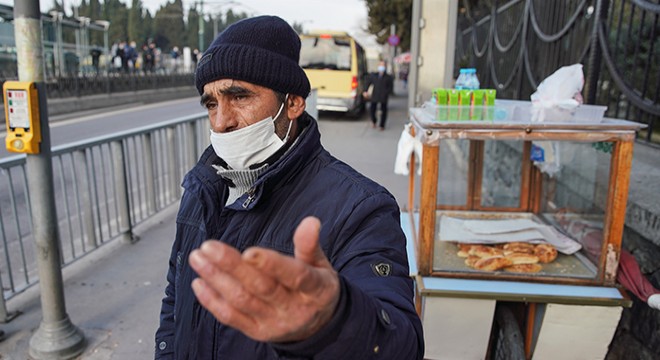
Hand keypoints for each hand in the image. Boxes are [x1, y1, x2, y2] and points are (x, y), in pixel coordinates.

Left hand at [189, 217, 339, 342]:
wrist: (317, 326)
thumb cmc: (316, 288)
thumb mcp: (320, 265)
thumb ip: (309, 244)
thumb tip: (311, 221)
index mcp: (315, 289)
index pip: (294, 276)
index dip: (271, 265)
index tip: (249, 251)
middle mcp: (294, 309)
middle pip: (261, 287)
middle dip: (232, 266)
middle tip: (209, 247)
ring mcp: (273, 323)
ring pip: (242, 300)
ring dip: (216, 279)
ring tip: (198, 258)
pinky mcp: (257, 332)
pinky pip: (231, 317)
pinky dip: (212, 301)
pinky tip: (200, 282)